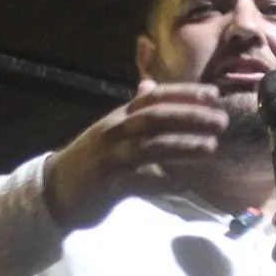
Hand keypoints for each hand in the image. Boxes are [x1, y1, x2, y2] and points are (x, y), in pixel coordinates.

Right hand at [44, 81, 229, 228]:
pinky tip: (184, 184)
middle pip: (154, 118)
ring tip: (210, 146)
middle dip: (189, 116)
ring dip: (181, 146)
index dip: (184, 94)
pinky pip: (137, 183)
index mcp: (119, 117)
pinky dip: (161, 183)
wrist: (55, 190)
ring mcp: (109, 159)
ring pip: (148, 147)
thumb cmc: (91, 160)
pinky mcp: (106, 186)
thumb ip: (133, 109)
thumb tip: (150, 85)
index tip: (214, 95)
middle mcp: (114, 133)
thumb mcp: (110, 129)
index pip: (154, 98)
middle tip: (220, 121)